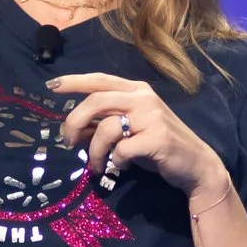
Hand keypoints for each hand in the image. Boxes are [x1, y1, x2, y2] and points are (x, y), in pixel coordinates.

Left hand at [49, 73, 227, 204]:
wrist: (195, 165)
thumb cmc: (159, 146)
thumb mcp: (131, 130)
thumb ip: (106, 124)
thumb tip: (75, 129)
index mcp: (137, 90)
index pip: (100, 79)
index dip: (74, 81)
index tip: (51, 86)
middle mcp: (143, 98)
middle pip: (96, 101)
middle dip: (75, 122)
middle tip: (67, 142)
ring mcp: (152, 117)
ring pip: (106, 129)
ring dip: (94, 152)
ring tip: (97, 166)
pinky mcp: (157, 138)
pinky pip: (122, 150)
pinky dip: (116, 162)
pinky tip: (123, 167)